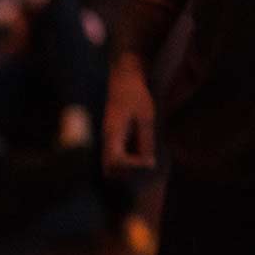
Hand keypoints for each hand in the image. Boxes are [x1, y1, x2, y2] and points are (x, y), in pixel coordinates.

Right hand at [102, 57, 155, 174]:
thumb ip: (146, 142)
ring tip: (144, 163)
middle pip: (109, 170)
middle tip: (146, 166)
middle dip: (127, 175)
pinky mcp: (109, 139)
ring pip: (109, 166)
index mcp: (113, 134)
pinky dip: (125, 164)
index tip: (148, 162)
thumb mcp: (146, 118)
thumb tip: (149, 164)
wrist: (121, 79)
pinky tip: (139, 157)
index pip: (116, 162)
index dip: (132, 168)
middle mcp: (105, 140)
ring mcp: (105, 140)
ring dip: (125, 171)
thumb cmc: (135, 95)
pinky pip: (113, 159)